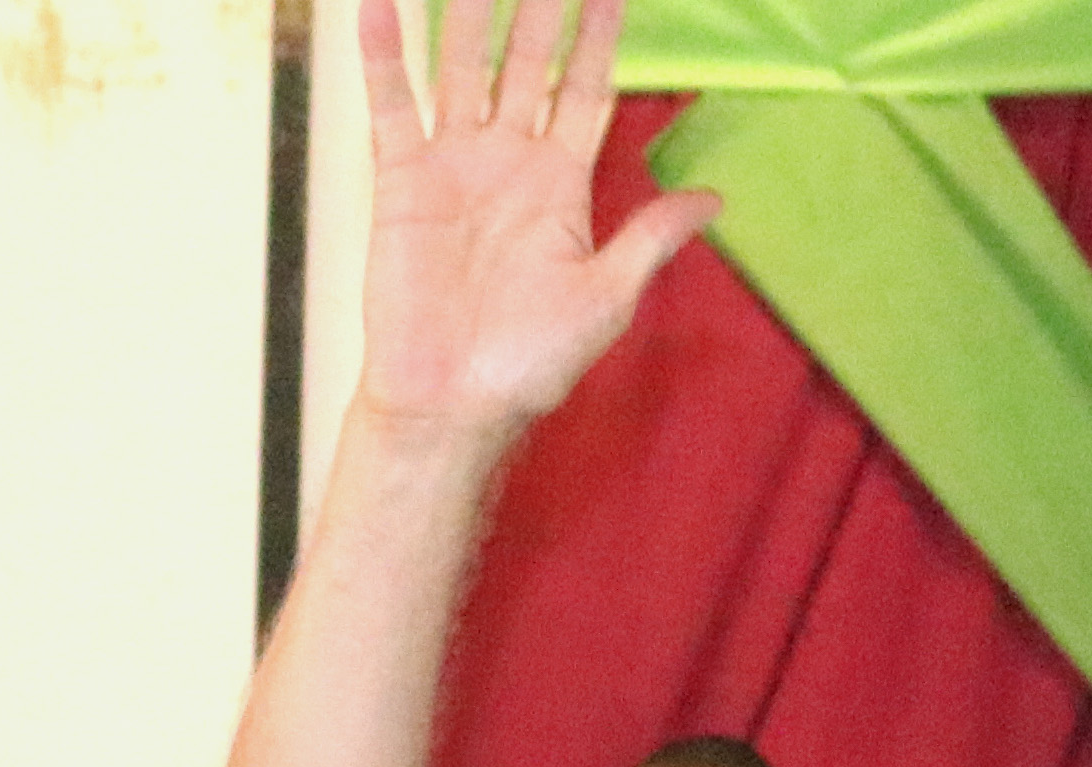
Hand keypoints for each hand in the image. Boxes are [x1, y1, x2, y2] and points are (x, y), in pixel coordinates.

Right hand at [349, 0, 716, 444]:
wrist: (452, 403)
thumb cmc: (530, 363)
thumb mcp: (607, 297)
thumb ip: (651, 237)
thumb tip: (714, 198)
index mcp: (560, 184)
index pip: (584, 90)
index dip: (598, 39)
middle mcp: (507, 162)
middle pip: (527, 64)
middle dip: (540, 9)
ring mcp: (453, 165)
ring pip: (462, 69)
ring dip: (468, 14)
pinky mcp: (401, 180)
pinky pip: (392, 106)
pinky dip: (383, 57)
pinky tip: (378, 7)